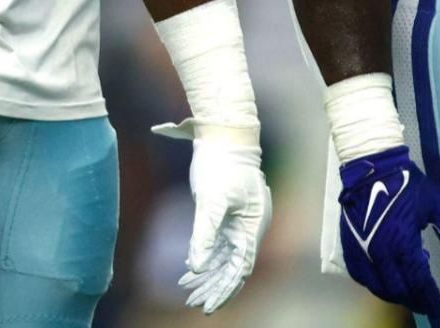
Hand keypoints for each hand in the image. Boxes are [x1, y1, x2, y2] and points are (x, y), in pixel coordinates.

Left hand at [153, 120, 269, 313]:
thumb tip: (196, 267)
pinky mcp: (227, 214)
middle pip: (233, 267)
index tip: (210, 305)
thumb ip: (203, 235)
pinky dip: (205, 257)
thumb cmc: (220, 165)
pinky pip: (218, 244)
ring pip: (224, 257)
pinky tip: (189, 269)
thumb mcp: (209, 201)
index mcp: (252, 227)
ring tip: (187, 293)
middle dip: (214, 287)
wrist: (224, 134)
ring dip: (207, 275)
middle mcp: (249, 228)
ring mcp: (239, 222)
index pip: (240, 268)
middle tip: (194, 304)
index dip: (225, 289)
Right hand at [337, 145, 439, 315]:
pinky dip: (373, 284)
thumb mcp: (438, 208)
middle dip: (414, 300)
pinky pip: (359, 275)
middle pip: (398, 289)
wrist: (372, 166)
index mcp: (403, 242)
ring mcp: (362, 249)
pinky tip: (383, 282)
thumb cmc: (408, 184)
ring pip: (377, 286)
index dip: (430, 298)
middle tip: (426, 304)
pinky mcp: (349, 244)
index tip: (438, 307)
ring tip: (408, 294)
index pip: (419, 282)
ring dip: (394, 295)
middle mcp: (380, 251)